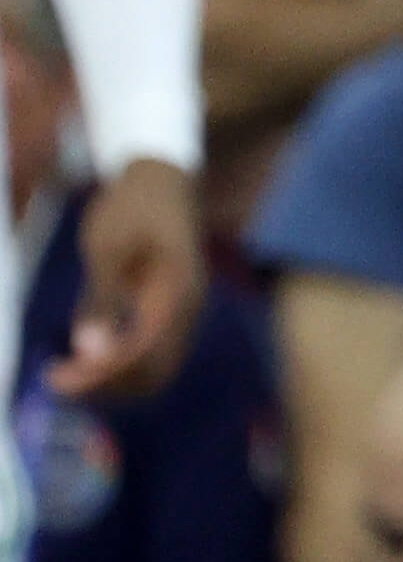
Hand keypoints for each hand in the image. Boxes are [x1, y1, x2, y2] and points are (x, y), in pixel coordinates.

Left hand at [46, 160, 202, 400]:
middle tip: (56, 377)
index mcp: (177, 292)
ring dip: (111, 379)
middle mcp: (187, 309)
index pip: (142, 353)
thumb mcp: (108, 249)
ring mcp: (183, 310)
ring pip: (154, 367)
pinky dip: (119, 364)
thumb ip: (101, 301)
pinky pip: (151, 352)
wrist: (161, 178)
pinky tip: (86, 354)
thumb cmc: (132, 207)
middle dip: (104, 384)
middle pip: (153, 371)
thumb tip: (89, 351)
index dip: (100, 373)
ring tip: (66, 371)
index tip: (56, 378)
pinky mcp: (171, 310)